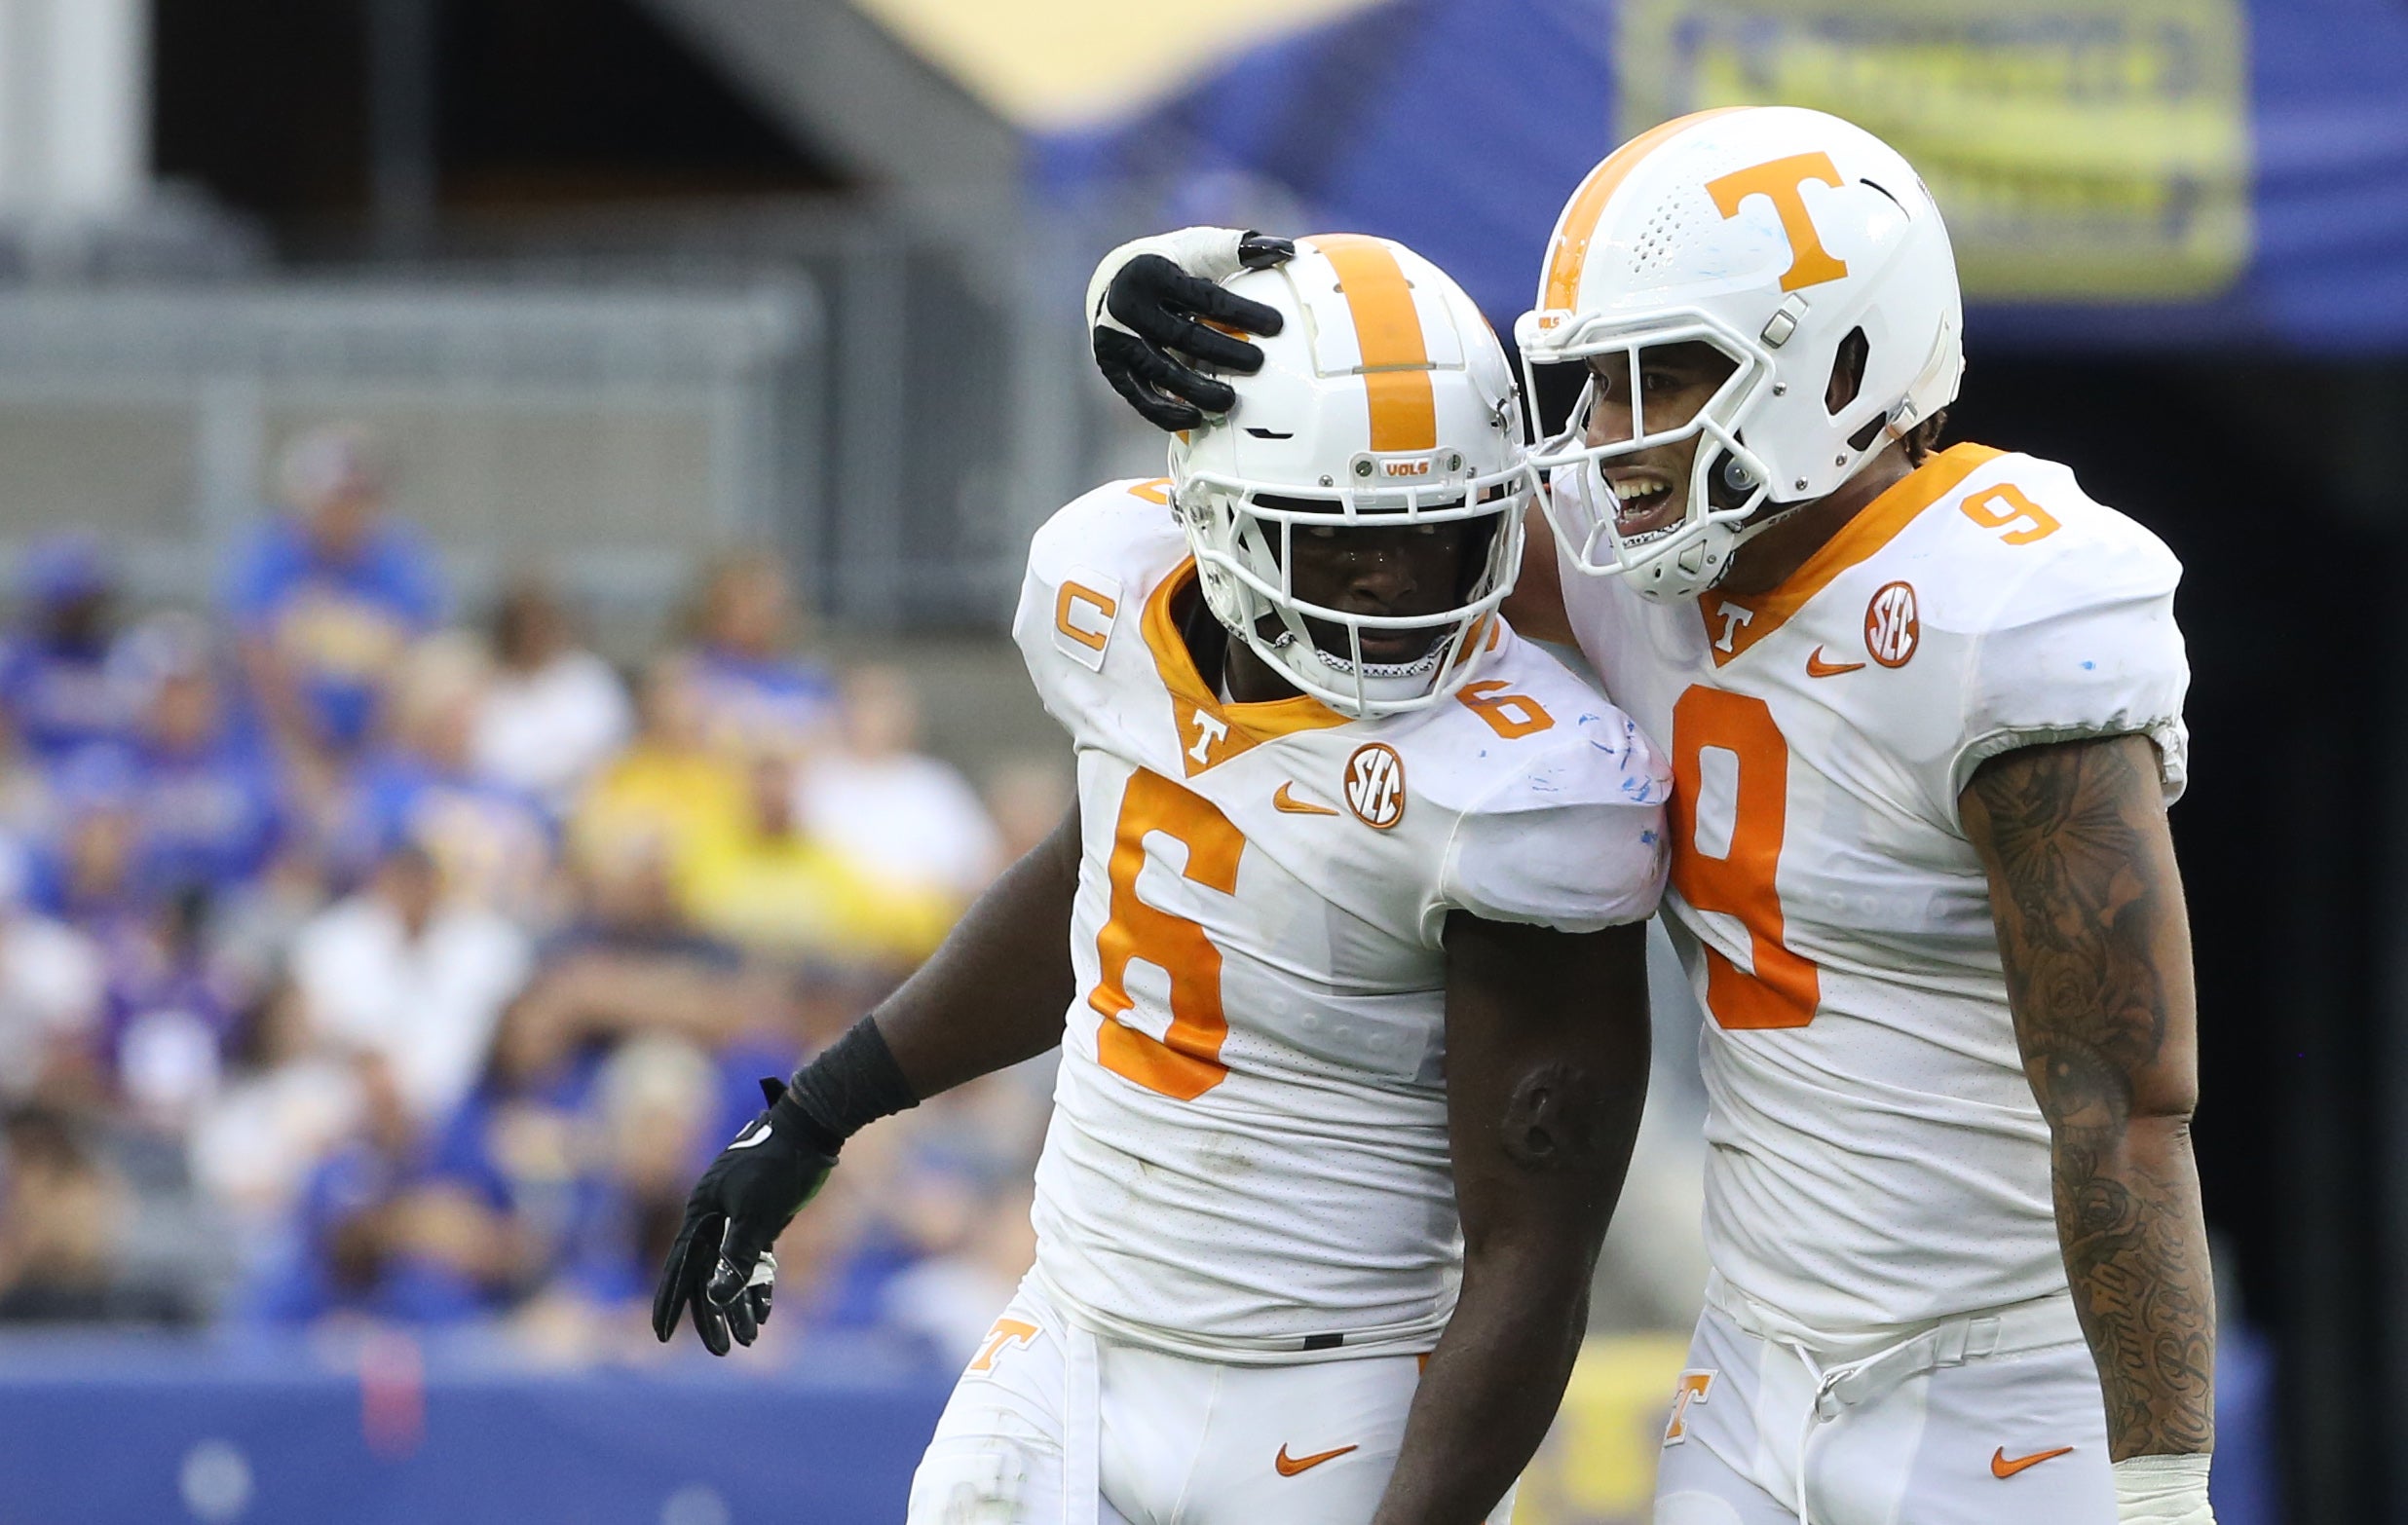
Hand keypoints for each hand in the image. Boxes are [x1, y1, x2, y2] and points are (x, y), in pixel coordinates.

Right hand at [650, 1077, 835, 1354]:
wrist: (812, 1127)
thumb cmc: (781, 1165)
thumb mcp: (758, 1213)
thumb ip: (736, 1256)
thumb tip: (717, 1297)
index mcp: (702, 1212)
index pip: (681, 1266)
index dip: (671, 1301)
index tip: (662, 1334)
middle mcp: (714, 1216)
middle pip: (706, 1275)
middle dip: (713, 1315)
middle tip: (722, 1351)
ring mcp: (737, 1217)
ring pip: (732, 1270)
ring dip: (740, 1305)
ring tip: (750, 1339)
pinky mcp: (763, 1217)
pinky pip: (753, 1259)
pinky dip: (759, 1284)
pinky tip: (765, 1310)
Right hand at [1088, 227, 1294, 428]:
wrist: (1115, 281)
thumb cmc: (1171, 265)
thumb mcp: (1199, 248)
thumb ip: (1238, 248)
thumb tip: (1285, 250)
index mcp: (1154, 273)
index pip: (1206, 298)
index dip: (1243, 312)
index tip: (1277, 326)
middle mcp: (1129, 306)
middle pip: (1184, 336)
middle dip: (1224, 353)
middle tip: (1257, 364)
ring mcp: (1116, 339)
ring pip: (1161, 371)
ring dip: (1197, 391)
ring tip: (1229, 401)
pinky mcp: (1111, 365)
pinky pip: (1140, 396)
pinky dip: (1167, 413)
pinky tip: (1195, 419)